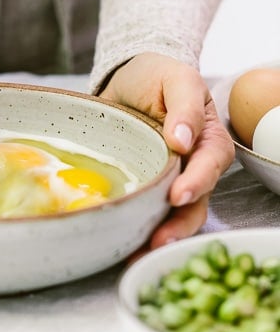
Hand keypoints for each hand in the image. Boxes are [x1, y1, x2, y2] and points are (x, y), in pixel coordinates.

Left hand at [98, 52, 234, 249]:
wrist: (128, 78)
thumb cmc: (158, 76)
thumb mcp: (176, 79)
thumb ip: (184, 107)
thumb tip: (183, 139)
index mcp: (208, 139)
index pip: (210, 164)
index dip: (197, 182)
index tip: (178, 195)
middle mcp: (193, 166)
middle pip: (195, 202)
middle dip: (178, 225)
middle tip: (158, 241)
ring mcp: (168, 179)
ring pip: (172, 216)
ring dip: (158, 237)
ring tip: (138, 255)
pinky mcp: (144, 186)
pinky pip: (145, 212)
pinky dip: (136, 231)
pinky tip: (121, 247)